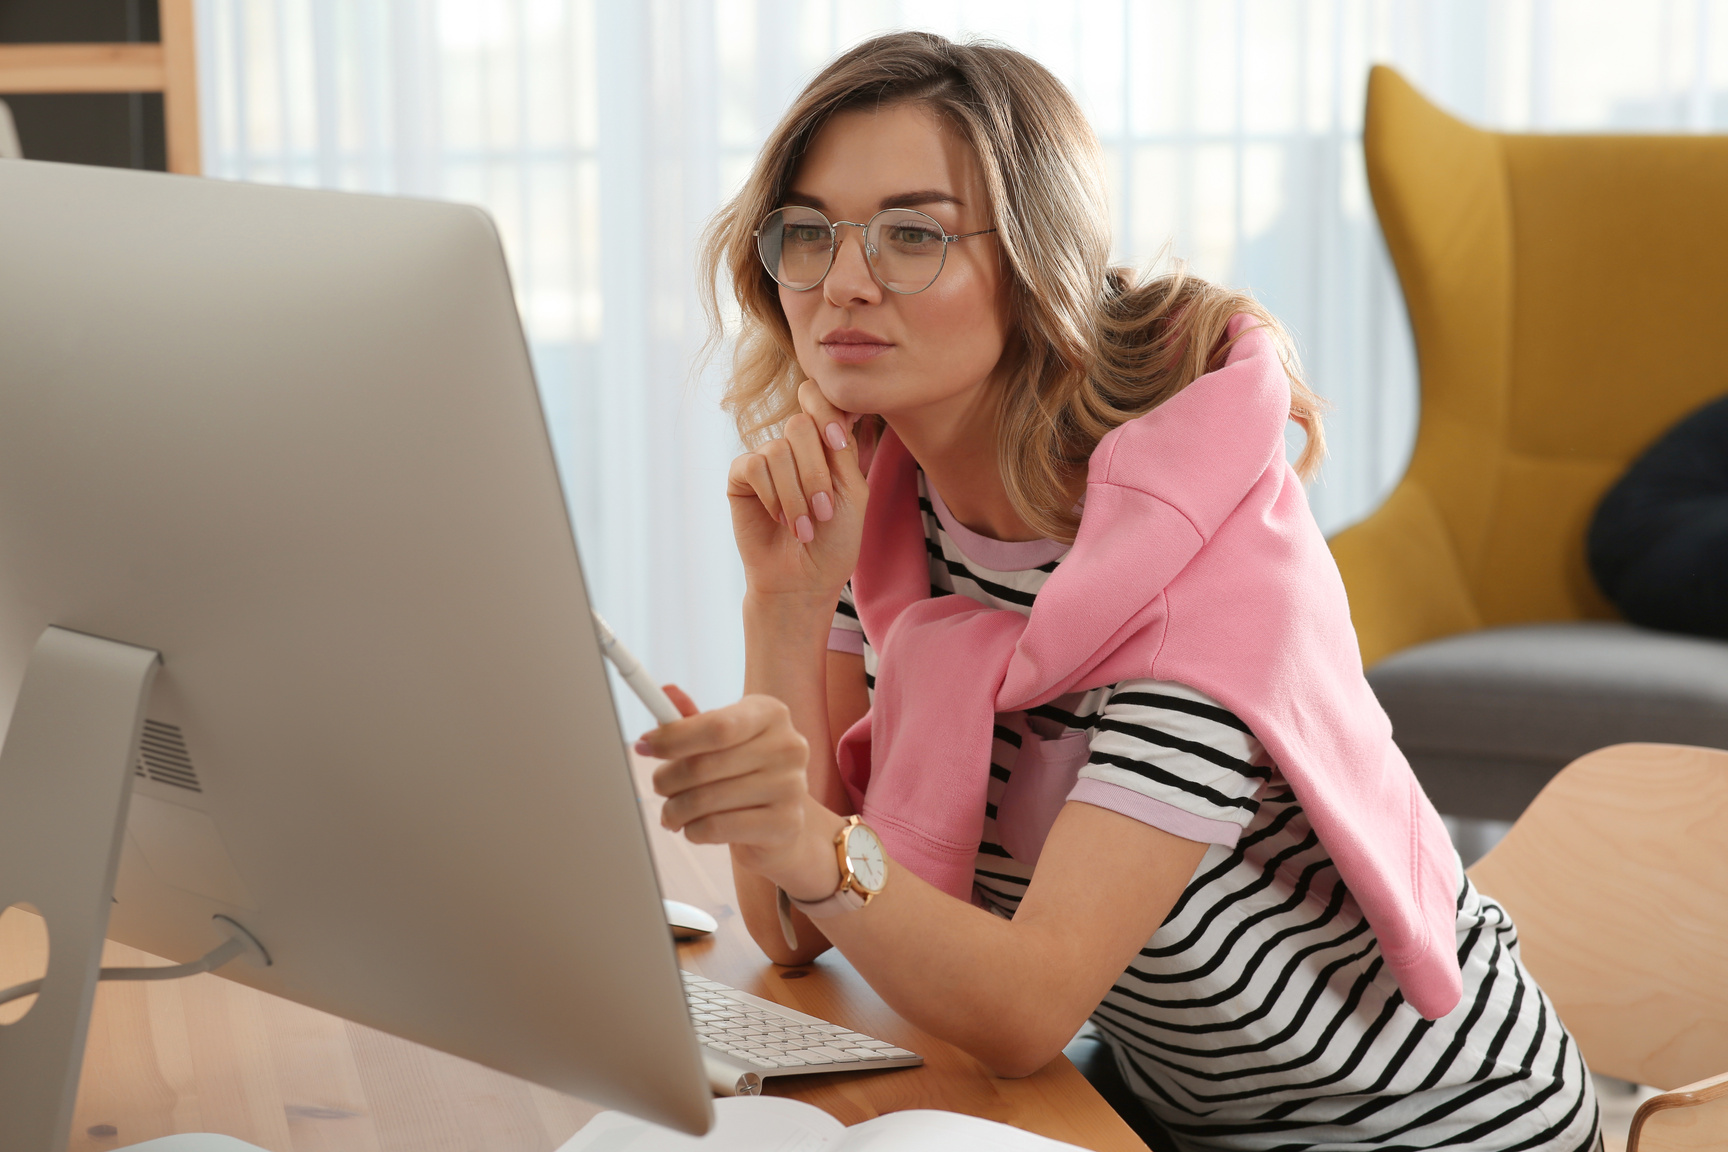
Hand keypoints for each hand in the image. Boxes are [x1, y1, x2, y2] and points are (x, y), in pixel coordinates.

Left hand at [643, 685, 840, 896]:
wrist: (781, 821)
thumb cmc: (744, 772)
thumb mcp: (721, 740)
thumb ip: (692, 720)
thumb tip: (665, 692)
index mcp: (771, 714)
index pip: (716, 726)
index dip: (673, 738)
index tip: (644, 746)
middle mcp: (788, 746)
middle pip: (704, 765)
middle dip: (667, 779)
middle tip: (658, 786)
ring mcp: (791, 786)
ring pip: (706, 800)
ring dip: (675, 810)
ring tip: (672, 813)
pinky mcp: (786, 823)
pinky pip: (717, 828)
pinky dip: (694, 831)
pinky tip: (694, 827)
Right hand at [726, 381, 868, 599]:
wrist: (804, 580)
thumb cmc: (834, 541)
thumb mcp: (853, 492)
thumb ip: (842, 450)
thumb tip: (832, 409)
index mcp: (825, 444)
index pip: (820, 400)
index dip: (827, 412)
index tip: (838, 444)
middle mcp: (794, 447)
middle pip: (799, 424)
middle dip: (815, 472)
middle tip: (824, 512)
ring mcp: (766, 459)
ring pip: (778, 450)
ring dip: (795, 495)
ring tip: (803, 529)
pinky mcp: (741, 477)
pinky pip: (754, 466)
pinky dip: (772, 496)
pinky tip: (779, 520)